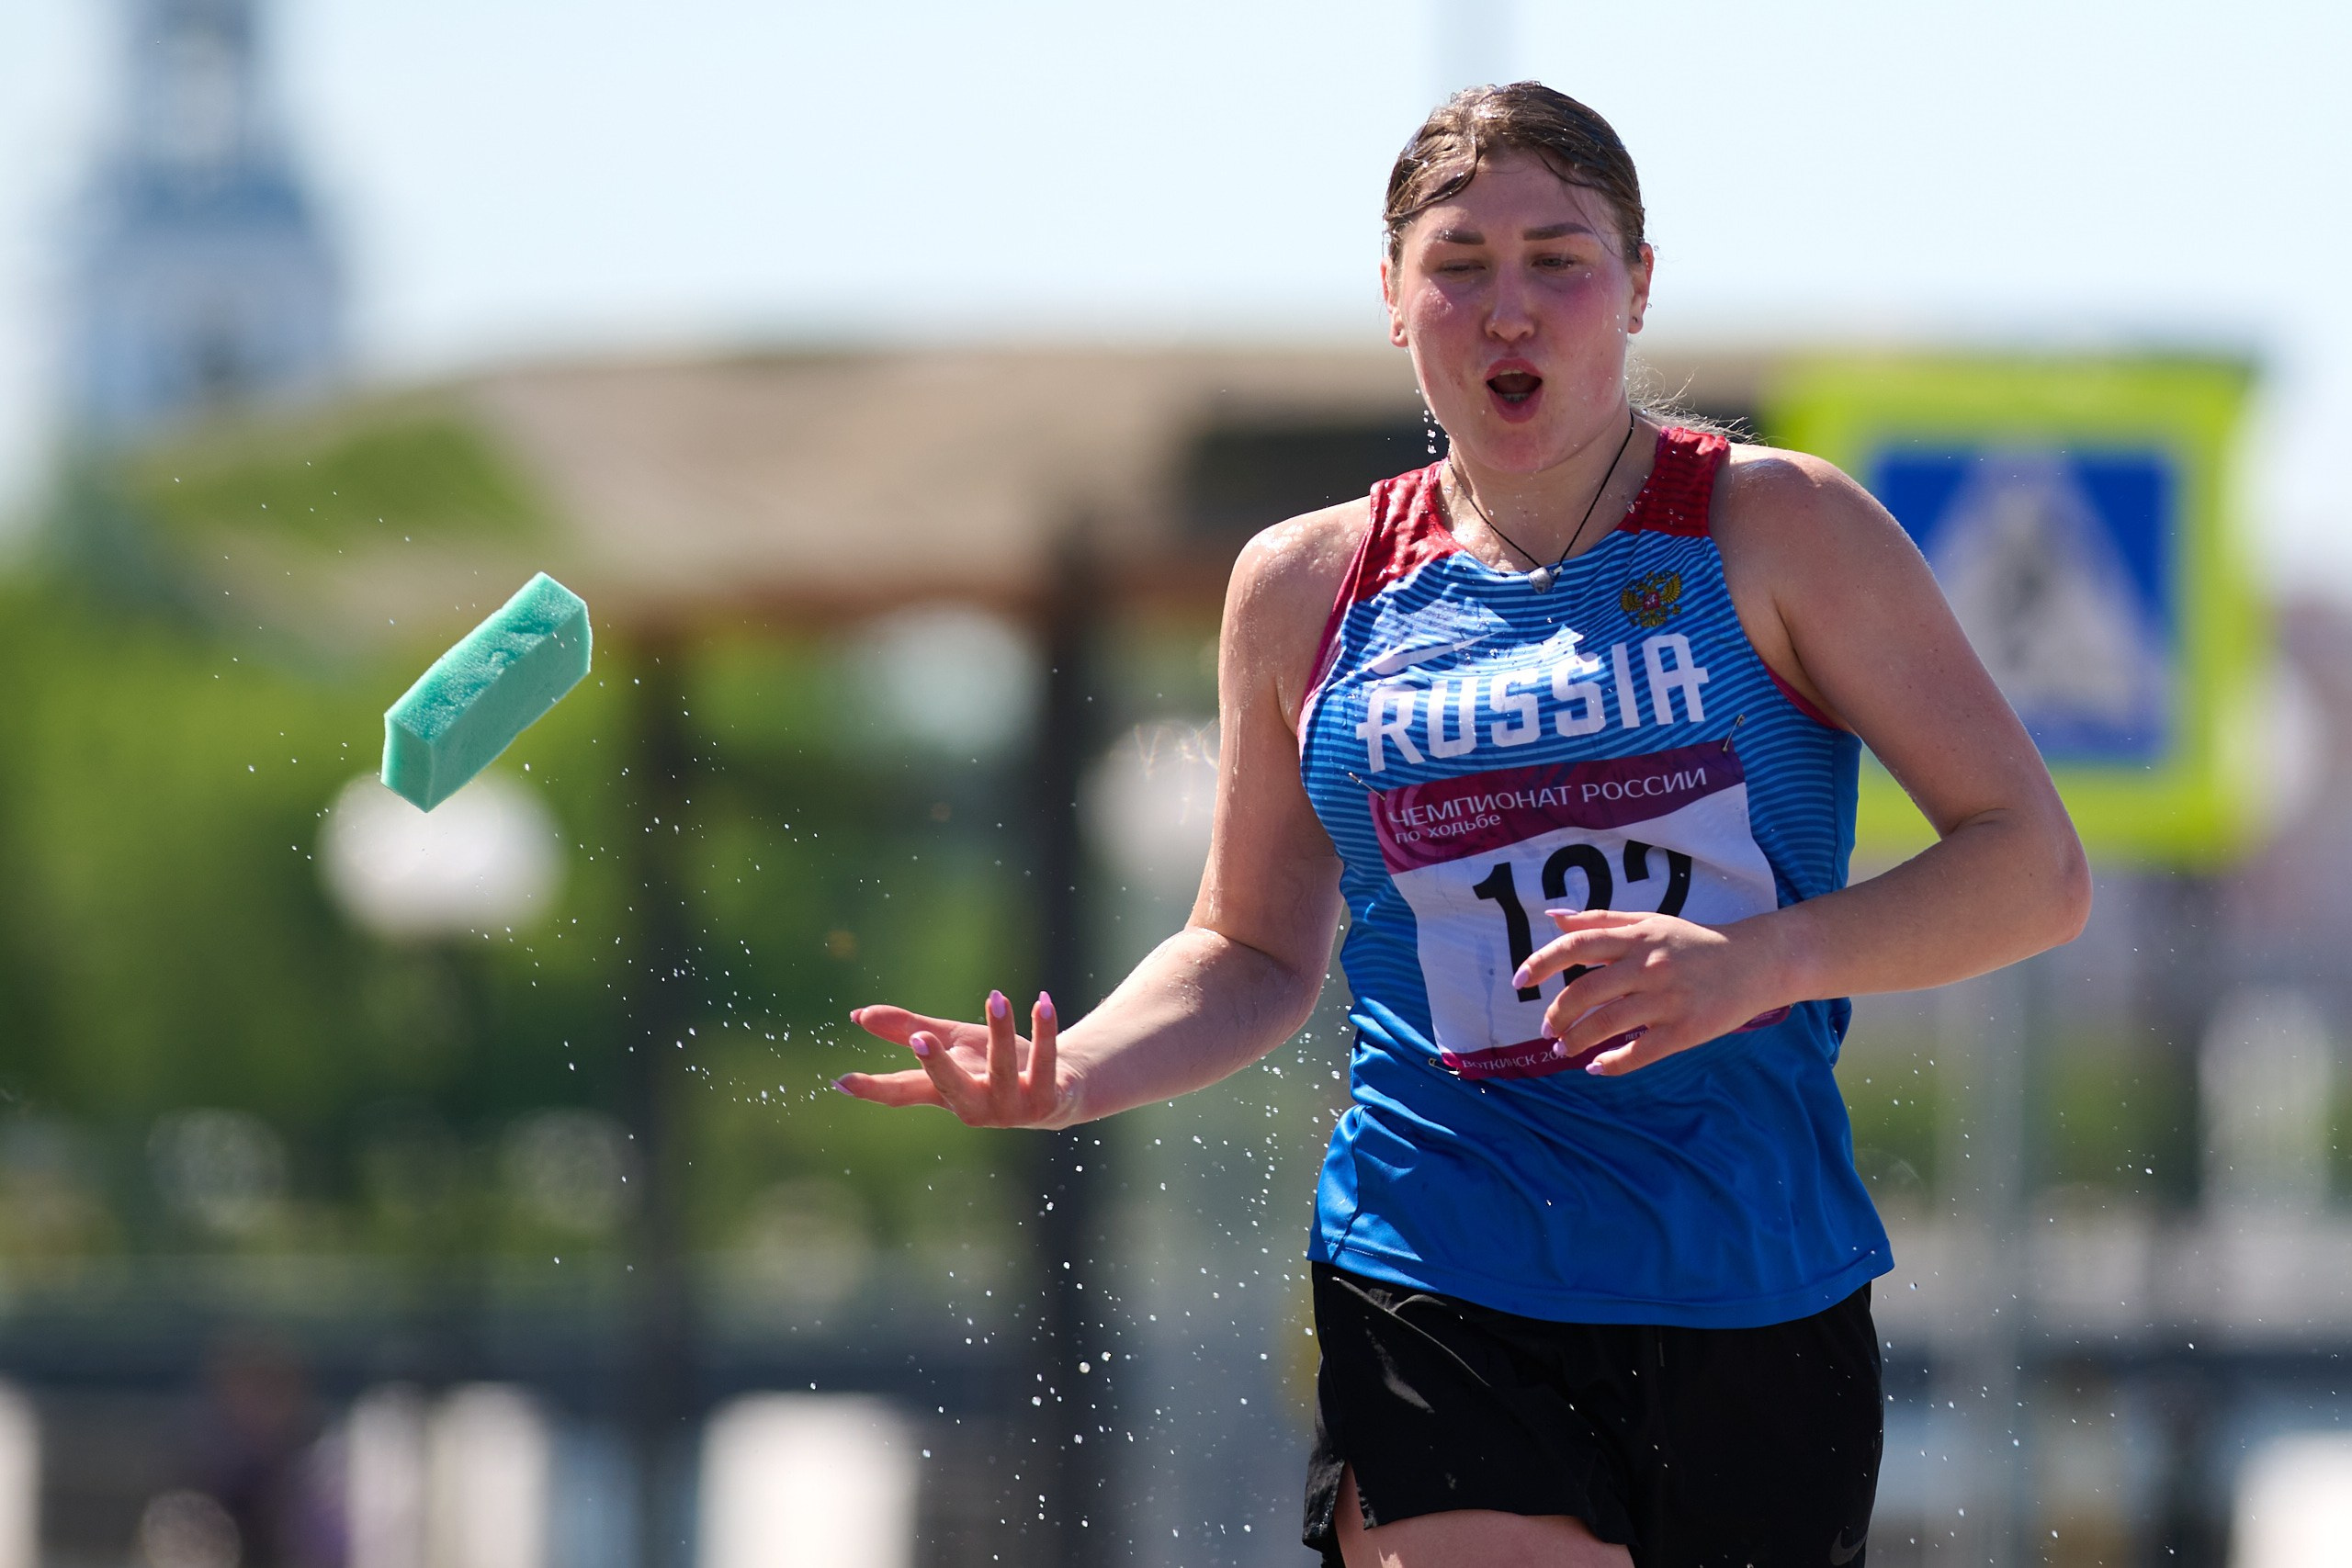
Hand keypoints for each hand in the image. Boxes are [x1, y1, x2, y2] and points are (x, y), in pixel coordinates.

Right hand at [834, 989, 1075, 1127]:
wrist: (1061, 1088)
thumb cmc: (995, 1064)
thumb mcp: (954, 1044)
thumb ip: (909, 1030)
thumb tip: (858, 1015)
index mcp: (947, 1093)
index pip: (904, 1092)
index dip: (874, 1089)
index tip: (842, 1082)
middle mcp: (976, 1106)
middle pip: (950, 1088)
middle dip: (936, 1066)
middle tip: (921, 1039)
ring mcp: (1012, 1107)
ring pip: (1002, 1069)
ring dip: (999, 1032)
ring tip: (996, 997)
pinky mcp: (1047, 1100)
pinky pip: (1045, 1062)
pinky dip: (1044, 1031)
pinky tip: (1042, 1002)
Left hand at [1516, 908, 1787, 1075]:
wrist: (1755, 962)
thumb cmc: (1694, 942)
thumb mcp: (1649, 922)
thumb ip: (1600, 921)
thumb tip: (1552, 918)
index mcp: (1636, 938)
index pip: (1576, 946)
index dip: (1541, 963)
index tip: (1519, 981)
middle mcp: (1648, 966)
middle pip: (1585, 991)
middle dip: (1557, 1014)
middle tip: (1546, 1029)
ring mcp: (1667, 1000)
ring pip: (1606, 1024)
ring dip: (1576, 1041)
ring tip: (1563, 1049)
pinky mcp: (1685, 1030)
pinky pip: (1640, 1053)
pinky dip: (1612, 1063)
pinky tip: (1596, 1066)